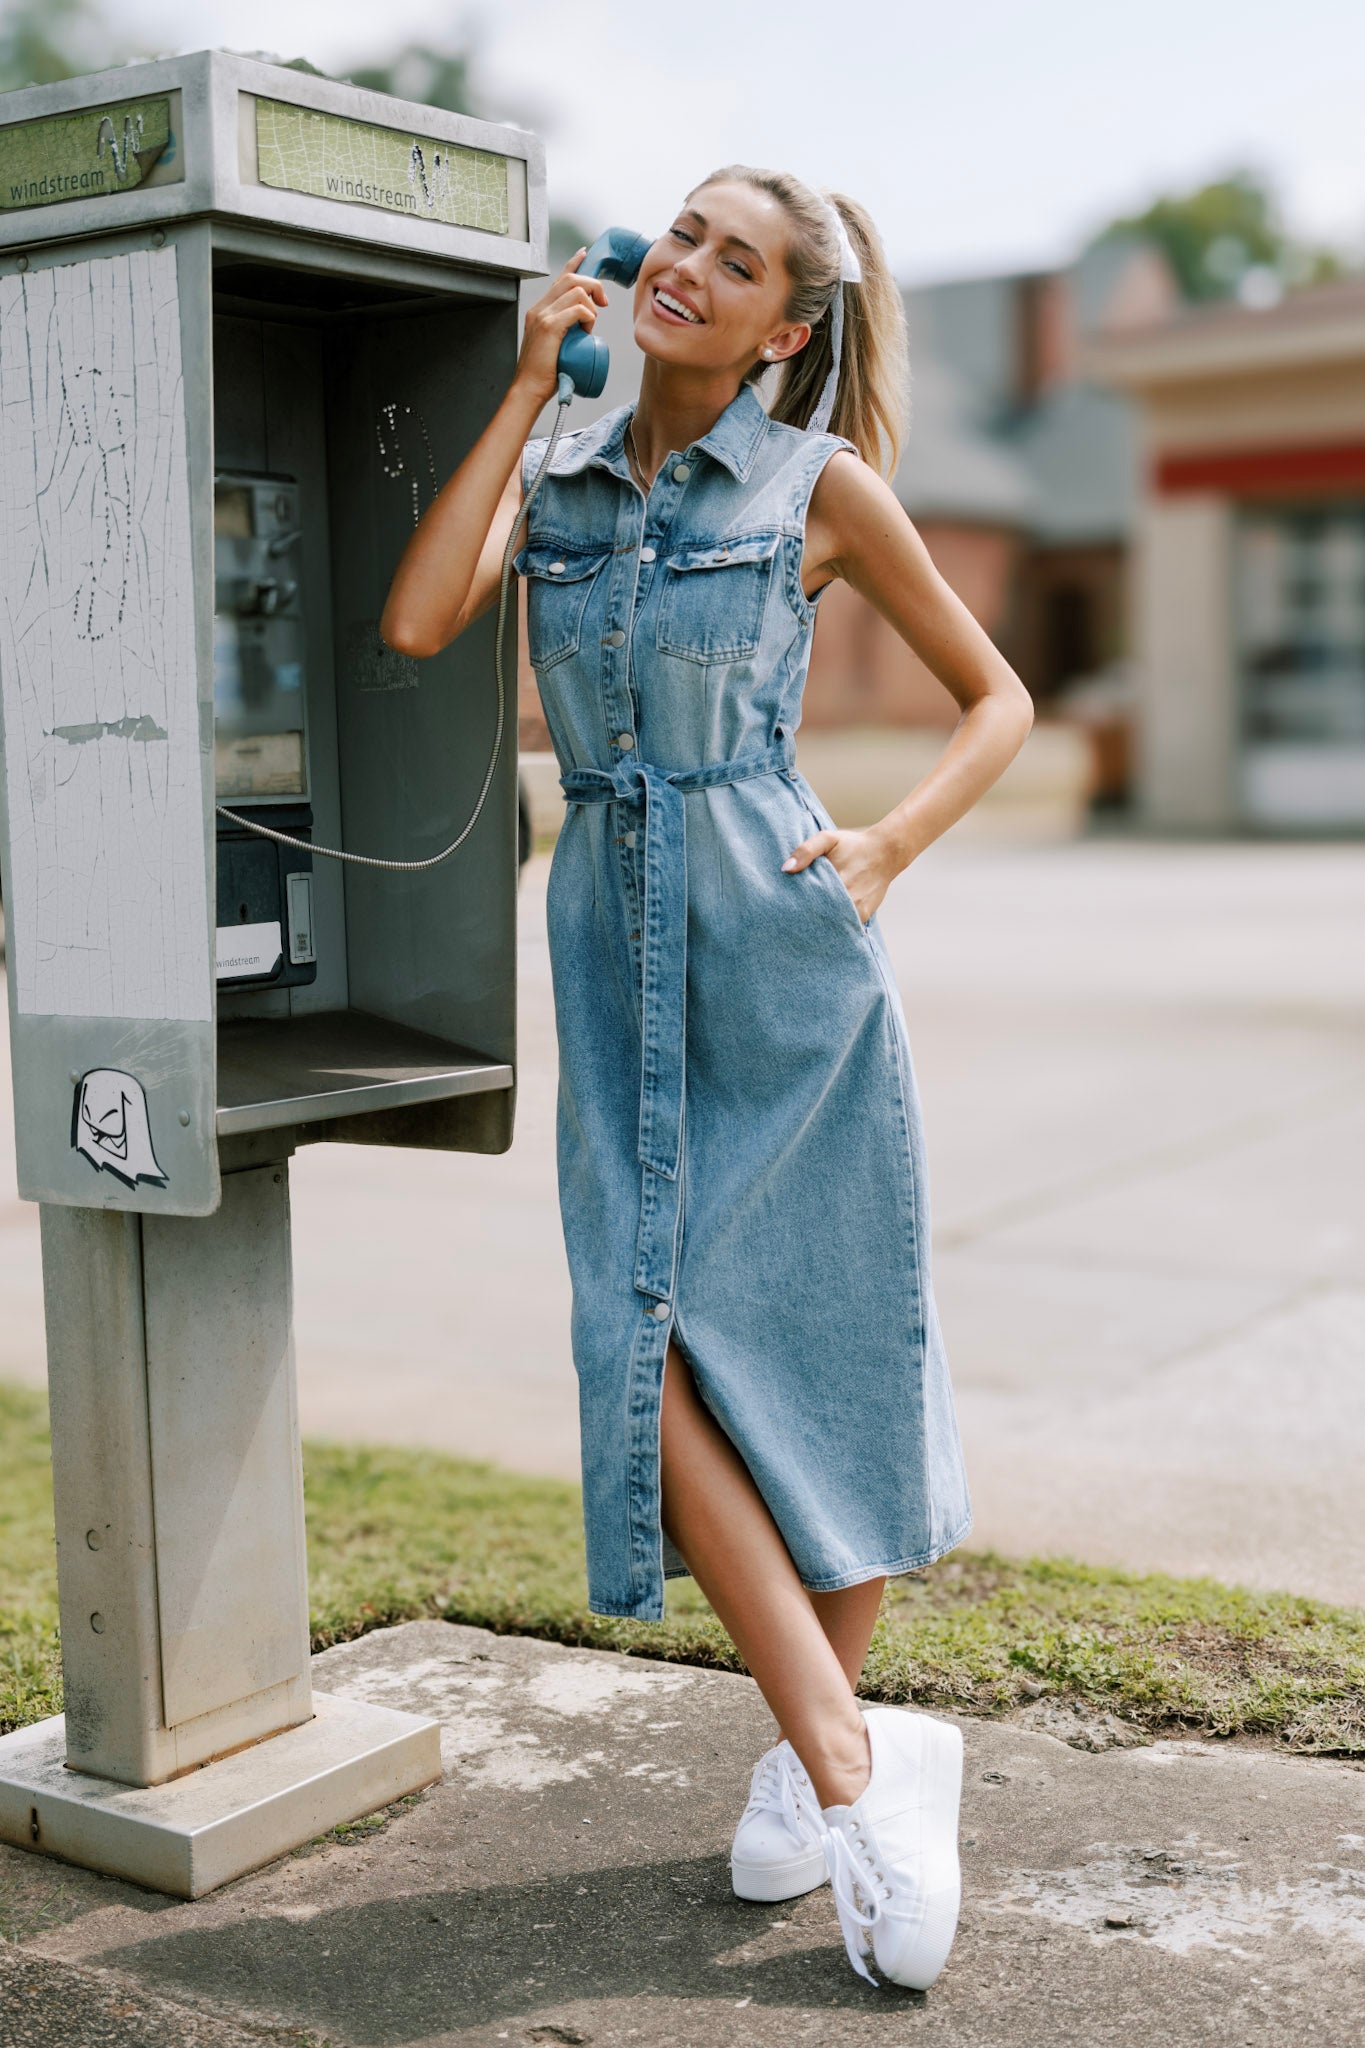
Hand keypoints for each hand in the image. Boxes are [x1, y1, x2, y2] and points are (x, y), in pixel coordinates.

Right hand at [513, 247, 609, 406]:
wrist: (528, 389)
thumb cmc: (545, 374)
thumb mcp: (556, 345)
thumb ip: (566, 330)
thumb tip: (586, 327)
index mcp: (540, 310)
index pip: (560, 278)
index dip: (574, 263)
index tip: (585, 254)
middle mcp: (539, 308)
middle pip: (571, 279)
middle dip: (594, 286)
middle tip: (603, 305)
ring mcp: (542, 316)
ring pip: (576, 291)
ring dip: (592, 306)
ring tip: (589, 328)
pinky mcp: (549, 327)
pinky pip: (577, 310)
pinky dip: (588, 317)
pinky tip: (587, 330)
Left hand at [780, 826, 895, 923]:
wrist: (885, 852)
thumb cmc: (852, 845)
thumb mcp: (828, 839)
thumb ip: (806, 850)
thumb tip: (786, 869)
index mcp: (832, 879)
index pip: (804, 900)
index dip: (793, 905)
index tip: (784, 908)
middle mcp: (844, 896)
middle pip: (816, 915)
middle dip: (804, 917)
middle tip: (789, 920)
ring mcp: (855, 908)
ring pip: (831, 923)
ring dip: (819, 923)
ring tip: (804, 924)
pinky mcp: (863, 914)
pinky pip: (845, 925)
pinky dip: (835, 925)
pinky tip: (825, 923)